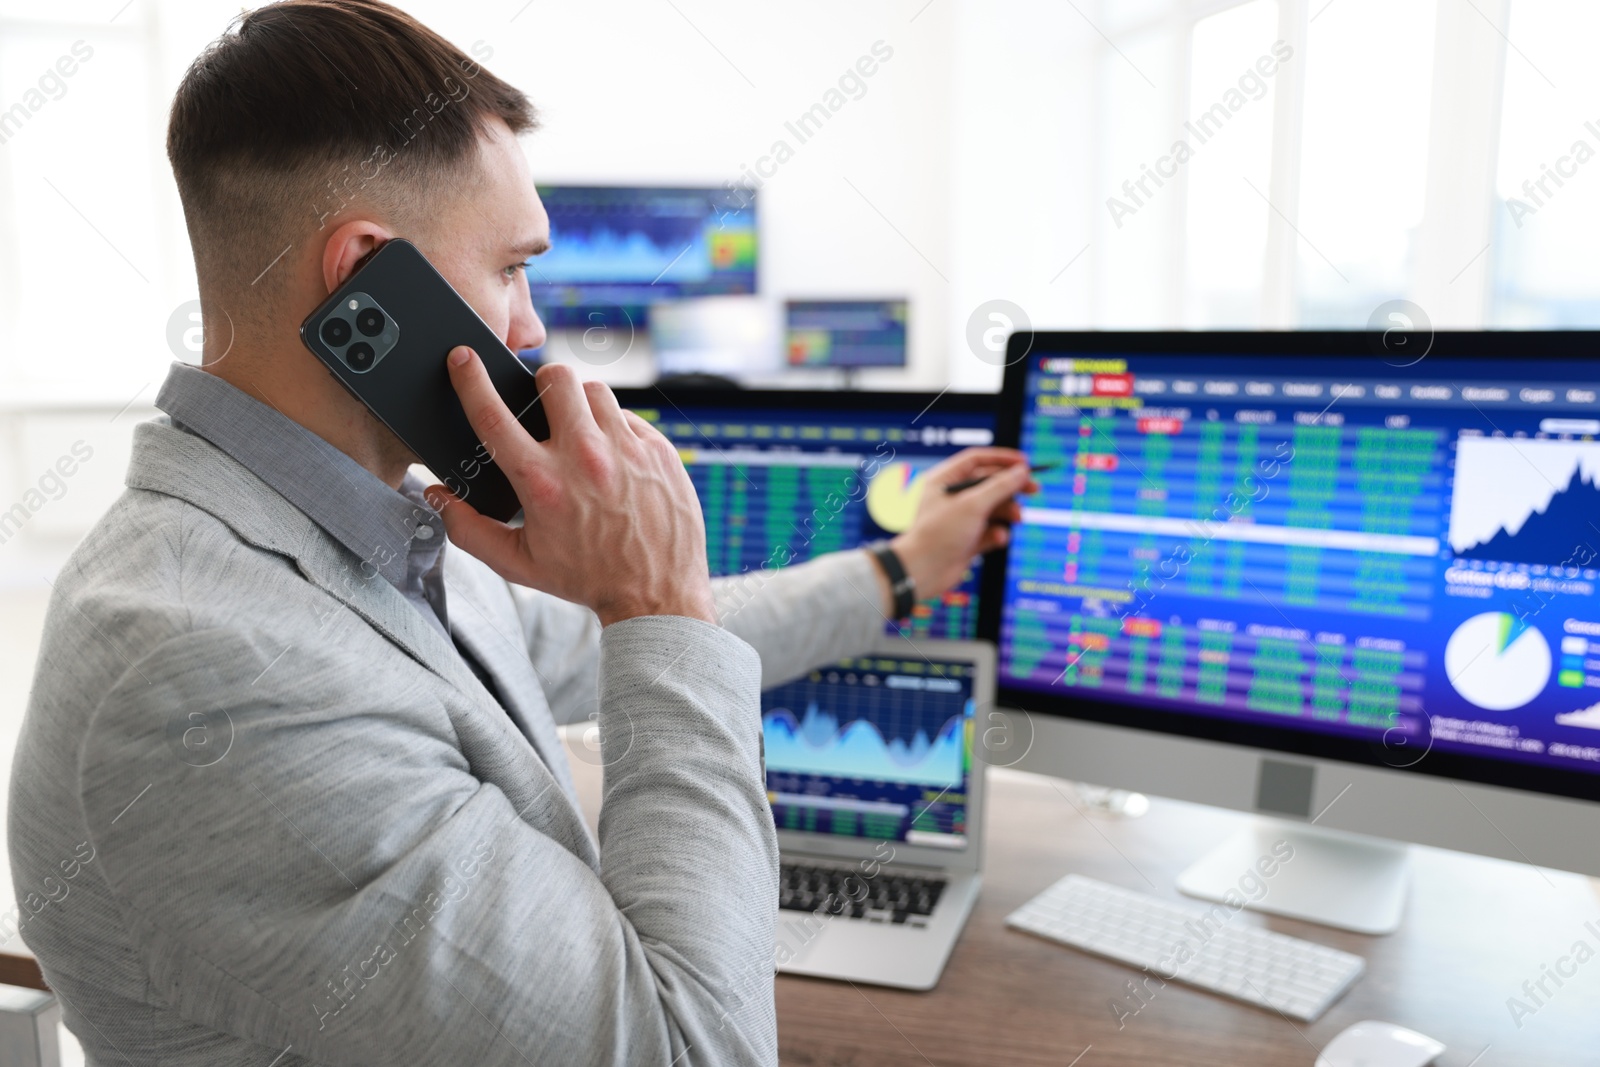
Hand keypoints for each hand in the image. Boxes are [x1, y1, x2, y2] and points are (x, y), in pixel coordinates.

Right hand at [426, 349, 716, 627]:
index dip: (471, 380)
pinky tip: (614, 457)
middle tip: (543, 405)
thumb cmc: (586, 579)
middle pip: (554, 378)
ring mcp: (626, 450)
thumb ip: (469, 530)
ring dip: (581, 404)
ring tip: (581, 433)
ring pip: (595, 390)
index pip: (493, 415)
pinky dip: (616, 428)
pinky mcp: (658, 450)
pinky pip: (629, 416)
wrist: (656, 594)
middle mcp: (584, 458)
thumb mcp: (518, 564)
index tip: (463, 358)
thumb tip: (438, 497)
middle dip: (542, 383)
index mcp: (541, 483)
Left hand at [884, 448, 1037, 604]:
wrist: (923, 573)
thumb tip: (1022, 471)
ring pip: (993, 509)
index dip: (1002, 459)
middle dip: (1012, 487)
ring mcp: (960, 520)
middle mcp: (952, 498)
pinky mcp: (968, 540)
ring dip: (1008, 511)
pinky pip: (990, 531)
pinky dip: (998, 533)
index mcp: (945, 481)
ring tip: (1016, 518)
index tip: (1025, 463)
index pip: (976, 460)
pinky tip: (998, 539)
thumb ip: (1000, 486)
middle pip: (989, 484)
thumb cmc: (940, 534)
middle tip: (1035, 489)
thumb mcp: (973, 505)